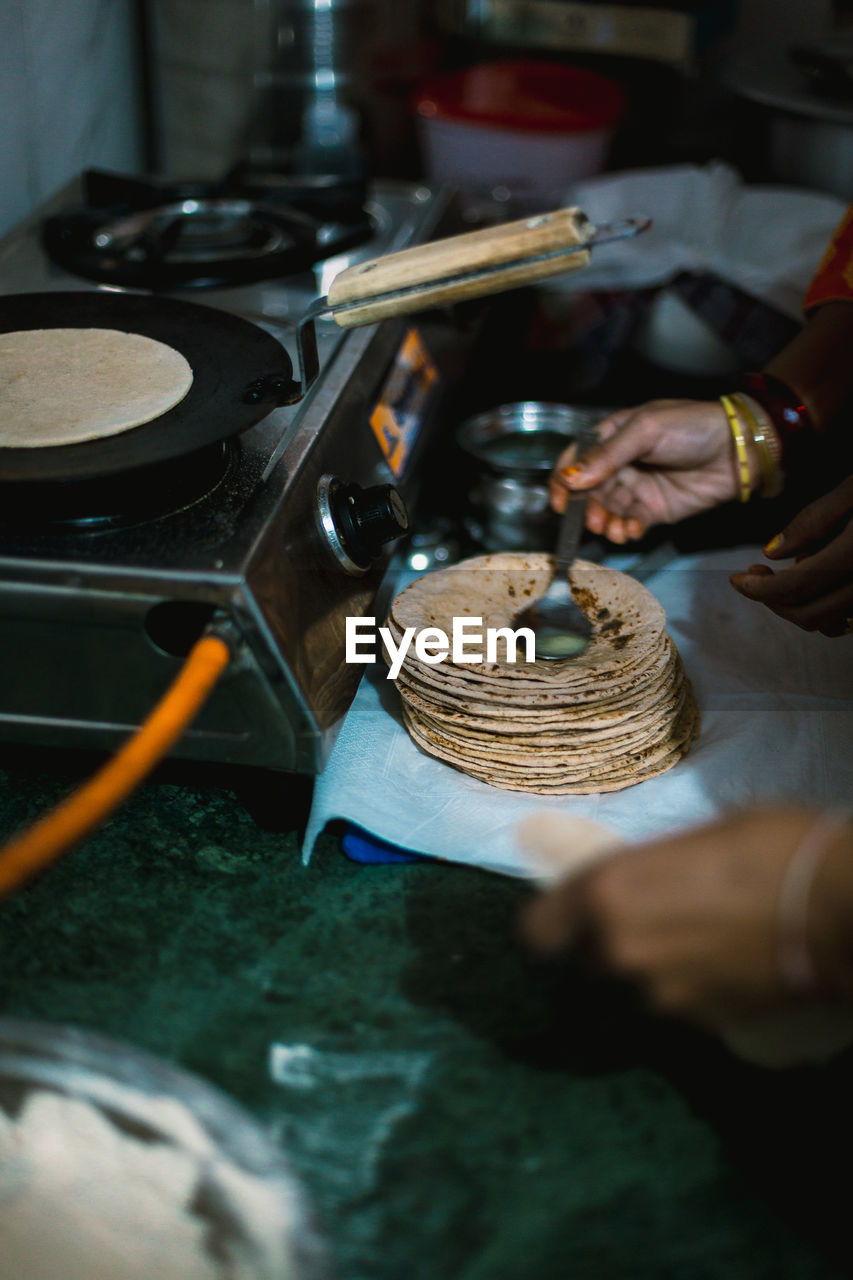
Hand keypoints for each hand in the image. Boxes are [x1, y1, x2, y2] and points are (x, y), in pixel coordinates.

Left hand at [520, 808, 852, 1026]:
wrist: (839, 908)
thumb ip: (654, 867)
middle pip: (590, 960)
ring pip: (638, 985)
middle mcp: (621, 949)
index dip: (552, 923)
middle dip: (611, 944)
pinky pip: (681, 1005)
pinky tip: (728, 966)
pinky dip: (695, 990)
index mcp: (609, 891)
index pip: (539, 928)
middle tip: (653, 921)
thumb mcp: (699, 837)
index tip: (566, 917)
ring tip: (701, 942)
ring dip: (656, 969)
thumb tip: (648, 879)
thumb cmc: (771, 848)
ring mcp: (662, 993)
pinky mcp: (703, 1022)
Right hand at [548, 400, 745, 542]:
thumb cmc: (692, 427)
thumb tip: (569, 478)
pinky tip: (631, 531)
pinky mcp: (655, 509)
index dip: (563, 480)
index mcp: (613, 436)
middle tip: (594, 521)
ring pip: (608, 510)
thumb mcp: (645, 431)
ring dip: (605, 523)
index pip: (576, 459)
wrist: (737, 450)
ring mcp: (637, 487)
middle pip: (588, 491)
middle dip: (587, 508)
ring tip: (613, 529)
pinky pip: (631, 523)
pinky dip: (626, 530)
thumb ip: (607, 456)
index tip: (559, 501)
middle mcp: (620, 463)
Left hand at [730, 476, 852, 634]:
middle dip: (773, 601)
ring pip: (831, 623)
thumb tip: (773, 554)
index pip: (794, 587)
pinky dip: (827, 606)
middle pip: (809, 615)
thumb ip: (814, 520)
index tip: (736, 578)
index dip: (757, 589)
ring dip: (799, 605)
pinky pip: (850, 617)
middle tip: (755, 576)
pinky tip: (819, 575)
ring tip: (787, 572)